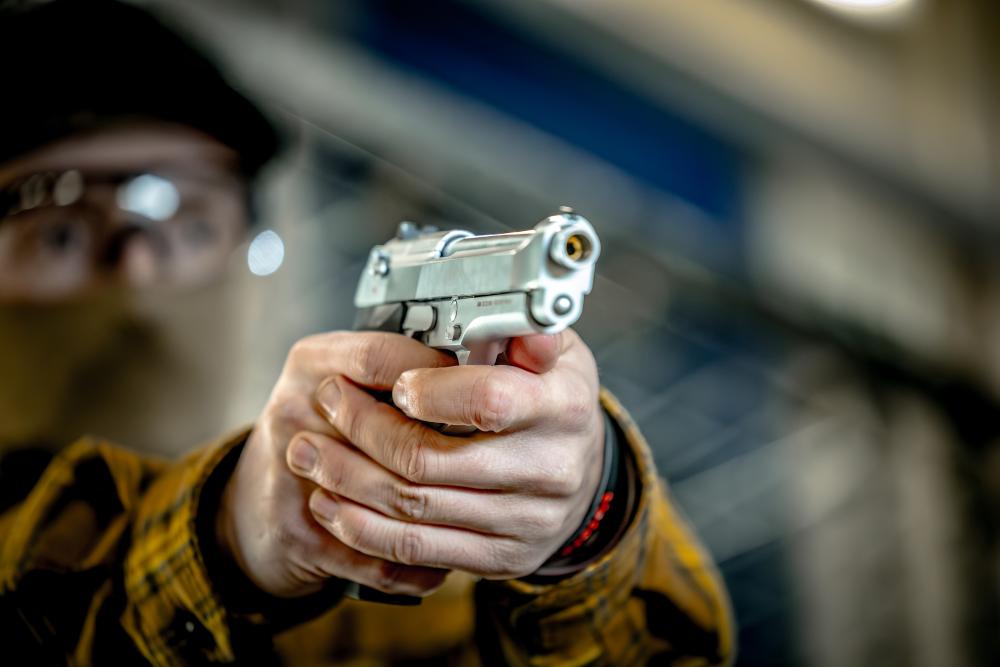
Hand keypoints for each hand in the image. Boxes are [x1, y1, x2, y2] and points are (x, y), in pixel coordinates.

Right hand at [217, 332, 457, 597]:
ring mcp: (293, 477)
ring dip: (443, 511)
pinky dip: (421, 563)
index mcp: (311, 365)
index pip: (380, 358)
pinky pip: (380, 556)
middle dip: (448, 452)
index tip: (473, 388)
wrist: (256, 501)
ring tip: (480, 507)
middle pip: (389, 432)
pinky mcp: (301, 535)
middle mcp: (294, 414)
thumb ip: (396, 363)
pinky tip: (447, 552)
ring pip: (391, 498)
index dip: (435, 374)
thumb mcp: (346, 373)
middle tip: (487, 459)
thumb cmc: (320, 428)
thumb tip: (477, 363)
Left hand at [287, 329, 604, 580]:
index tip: (395, 381)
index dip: (429, 392)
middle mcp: (550, 469)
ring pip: (413, 506)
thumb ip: (527, 331)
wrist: (581, 476)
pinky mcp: (502, 558)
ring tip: (309, 453)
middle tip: (328, 401)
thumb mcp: (555, 352)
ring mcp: (526, 520)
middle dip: (363, 428)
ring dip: (347, 479)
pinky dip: (363, 528)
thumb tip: (522, 327)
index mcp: (562, 407)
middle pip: (431, 458)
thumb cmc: (551, 400)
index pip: (488, 400)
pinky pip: (418, 549)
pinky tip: (332, 504)